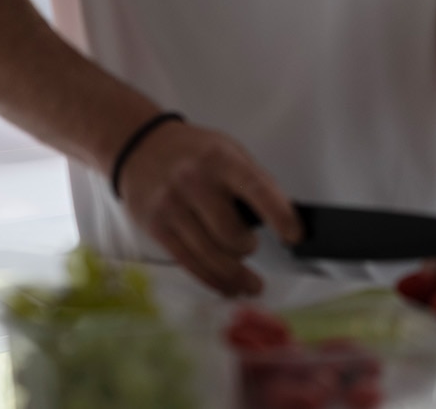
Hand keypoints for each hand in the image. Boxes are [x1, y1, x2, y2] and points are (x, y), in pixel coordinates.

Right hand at [116, 119, 300, 297]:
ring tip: (252, 285)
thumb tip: (283, 218)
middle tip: (252, 247)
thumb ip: (254, 181)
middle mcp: (194, 183)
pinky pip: (189, 262)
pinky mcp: (157, 228)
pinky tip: (227, 286)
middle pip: (229, 233)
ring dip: (235, 275)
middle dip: (247, 247)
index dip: (279, 215)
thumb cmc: (194, 152)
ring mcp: (172, 207)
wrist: (141, 147)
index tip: (294, 236)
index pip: (257, 189)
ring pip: (209, 255)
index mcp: (221, 160)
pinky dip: (212, 279)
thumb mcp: (229, 151)